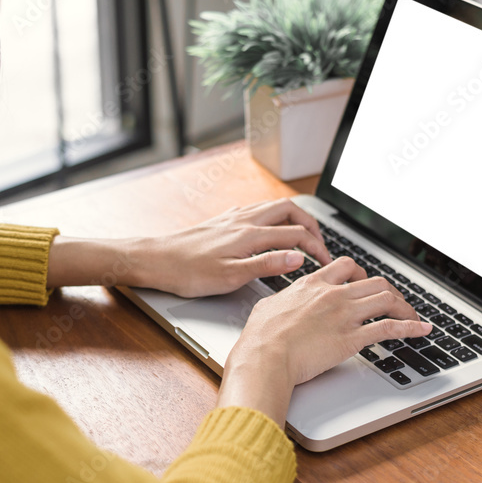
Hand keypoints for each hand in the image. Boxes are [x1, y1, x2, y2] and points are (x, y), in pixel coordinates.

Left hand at [137, 199, 331, 297]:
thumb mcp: (231, 277)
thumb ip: (267, 265)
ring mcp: (233, 217)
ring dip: (293, 217)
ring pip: (273, 206)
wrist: (156, 259)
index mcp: (250, 235)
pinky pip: (256, 209)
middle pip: (289, 210)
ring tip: (302, 233)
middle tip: (320, 242)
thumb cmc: (188, 272)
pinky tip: (269, 227)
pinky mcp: (223, 220)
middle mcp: (244, 220)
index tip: (325, 260)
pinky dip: (273, 215)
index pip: (296, 234)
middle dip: (311, 223)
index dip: (316, 246)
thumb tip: (298, 258)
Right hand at [216, 257, 431, 425]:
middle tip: (394, 301)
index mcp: (312, 285)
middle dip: (389, 290)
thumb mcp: (267, 307)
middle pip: (374, 281)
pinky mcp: (352, 338)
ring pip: (386, 299)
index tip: (366, 282)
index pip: (346, 266)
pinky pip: (390, 328)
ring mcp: (345, 315)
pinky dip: (411, 327)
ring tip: (412, 316)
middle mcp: (333, 294)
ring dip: (404, 306)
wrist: (265, 356)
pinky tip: (421, 330)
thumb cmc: (261, 337)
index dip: (361, 273)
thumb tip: (281, 301)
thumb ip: (282, 300)